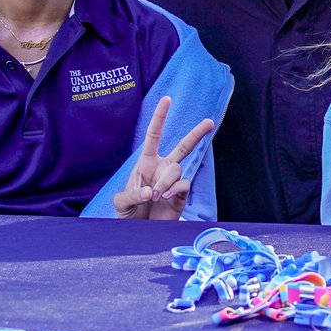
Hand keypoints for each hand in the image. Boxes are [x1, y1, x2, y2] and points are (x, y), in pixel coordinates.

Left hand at [113, 95, 214, 219]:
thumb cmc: (128, 213)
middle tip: (210, 122)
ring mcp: (173, 181)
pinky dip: (174, 189)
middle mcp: (162, 168)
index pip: (154, 135)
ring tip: (155, 195)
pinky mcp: (181, 194)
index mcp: (146, 162)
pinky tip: (165, 197)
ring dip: (165, 181)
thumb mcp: (121, 203)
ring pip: (177, 169)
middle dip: (197, 134)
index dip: (160, 117)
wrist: (139, 232)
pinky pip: (184, 184)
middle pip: (183, 146)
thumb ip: (133, 194)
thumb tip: (151, 191)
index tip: (167, 99)